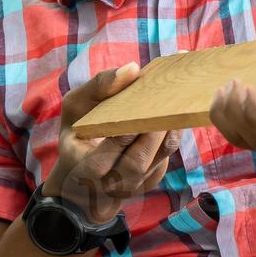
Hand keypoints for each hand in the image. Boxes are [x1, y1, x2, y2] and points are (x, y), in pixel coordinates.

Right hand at [47, 62, 178, 222]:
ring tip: (179, 101)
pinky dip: (174, 134)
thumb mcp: (75, 106)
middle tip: (169, 101)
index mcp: (81, 168)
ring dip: (170, 130)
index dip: (123, 136)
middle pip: (137, 163)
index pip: (103, 159)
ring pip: (158, 160)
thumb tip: (133, 68)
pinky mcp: (150, 181)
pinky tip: (180, 110)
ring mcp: (132, 188)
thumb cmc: (78, 132)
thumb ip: (99, 87)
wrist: (82, 176)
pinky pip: (166, 158)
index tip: (140, 109)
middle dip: (154, 132)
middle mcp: (107, 184)